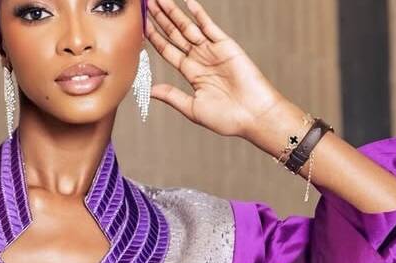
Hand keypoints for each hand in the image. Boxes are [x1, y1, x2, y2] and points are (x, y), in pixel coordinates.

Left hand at [143, 0, 288, 139]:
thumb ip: (172, 96)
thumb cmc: (227, 118)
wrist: (254, 116)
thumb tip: (151, 91)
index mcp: (192, 73)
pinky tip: (187, 3)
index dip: (154, 37)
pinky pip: (210, 26)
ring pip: (188, 27)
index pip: (168, 50)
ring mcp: (213, 51)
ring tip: (160, 0)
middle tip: (148, 4)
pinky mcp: (226, 46)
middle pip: (175, 34)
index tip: (142, 26)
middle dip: (161, 19)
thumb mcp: (193, 108)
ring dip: (174, 13)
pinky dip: (199, 14)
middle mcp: (200, 59)